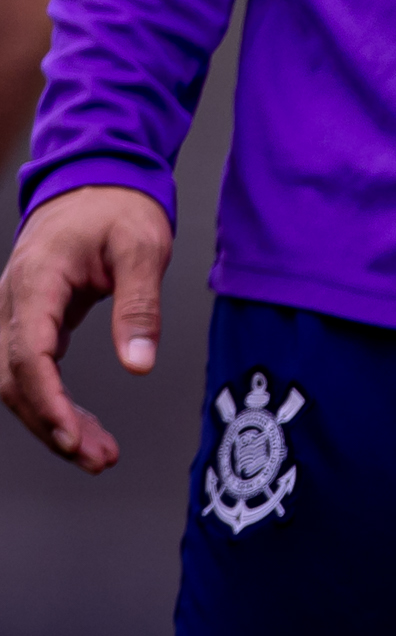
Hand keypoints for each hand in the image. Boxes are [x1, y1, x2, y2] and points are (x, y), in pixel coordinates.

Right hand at [1, 185, 171, 471]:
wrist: (97, 178)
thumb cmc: (119, 207)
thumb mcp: (142, 246)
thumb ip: (139, 306)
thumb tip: (139, 365)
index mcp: (36, 282)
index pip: (27, 355)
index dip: (47, 402)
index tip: (71, 436)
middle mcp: (13, 302)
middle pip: (15, 380)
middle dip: (51, 425)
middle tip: (97, 457)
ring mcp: (16, 313)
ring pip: (17, 382)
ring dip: (51, 421)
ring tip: (97, 454)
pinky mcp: (30, 322)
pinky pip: (31, 371)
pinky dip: (54, 402)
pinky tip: (82, 427)